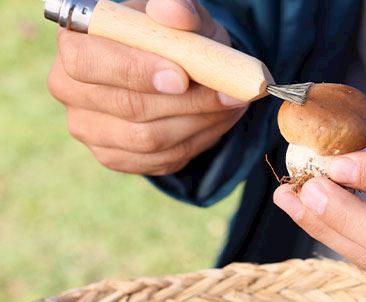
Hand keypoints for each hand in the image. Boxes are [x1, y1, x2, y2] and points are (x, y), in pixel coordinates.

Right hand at [48, 0, 247, 175]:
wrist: (179, 70)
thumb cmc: (173, 38)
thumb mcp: (182, 17)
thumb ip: (178, 10)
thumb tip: (173, 13)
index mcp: (74, 42)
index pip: (87, 62)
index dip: (134, 72)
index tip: (182, 78)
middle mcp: (69, 88)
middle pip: (127, 106)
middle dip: (187, 103)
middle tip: (229, 94)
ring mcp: (88, 128)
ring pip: (149, 139)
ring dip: (200, 123)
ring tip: (231, 104)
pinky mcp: (113, 157)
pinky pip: (161, 159)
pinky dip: (198, 141)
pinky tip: (217, 121)